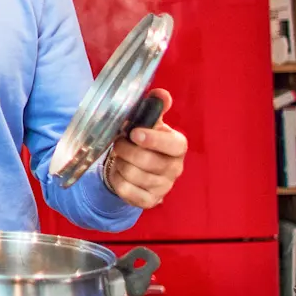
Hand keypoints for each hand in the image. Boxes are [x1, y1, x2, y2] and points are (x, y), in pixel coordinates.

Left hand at [102, 88, 187, 209]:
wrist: (138, 166)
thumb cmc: (144, 140)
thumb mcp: (149, 121)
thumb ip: (154, 106)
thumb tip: (161, 94)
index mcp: (178, 146)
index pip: (172, 145)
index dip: (153, 139)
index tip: (134, 133)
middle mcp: (175, 168)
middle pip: (146, 161)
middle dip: (125, 150)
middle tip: (118, 143)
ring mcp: (164, 187)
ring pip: (133, 176)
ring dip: (120, 164)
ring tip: (120, 157)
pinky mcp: (150, 201)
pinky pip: (127, 191)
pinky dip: (117, 180)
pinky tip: (120, 173)